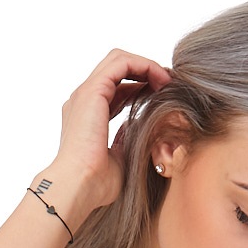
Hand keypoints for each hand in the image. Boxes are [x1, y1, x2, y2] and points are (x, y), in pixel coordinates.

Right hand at [46, 48, 172, 216]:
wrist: (78, 187)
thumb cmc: (95, 184)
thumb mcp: (119, 160)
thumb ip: (127, 142)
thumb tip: (139, 131)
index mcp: (88, 115)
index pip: (117, 89)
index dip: (141, 88)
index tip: (163, 96)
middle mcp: (84, 100)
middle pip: (117, 68)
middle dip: (145, 71)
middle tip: (168, 84)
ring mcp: (86, 93)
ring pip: (119, 60)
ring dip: (147, 66)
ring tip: (167, 81)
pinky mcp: (92, 90)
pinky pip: (122, 63)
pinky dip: (144, 66)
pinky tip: (161, 81)